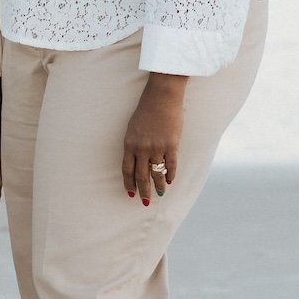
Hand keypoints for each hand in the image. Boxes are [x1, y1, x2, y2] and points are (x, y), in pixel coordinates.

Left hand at [122, 73, 186, 205]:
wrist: (161, 97)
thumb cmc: (146, 111)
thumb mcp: (133, 128)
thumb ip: (133, 145)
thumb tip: (137, 161)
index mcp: (129, 144)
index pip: (127, 170)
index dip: (129, 183)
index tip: (131, 193)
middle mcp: (142, 149)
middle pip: (141, 176)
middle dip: (143, 191)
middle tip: (145, 202)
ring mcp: (157, 147)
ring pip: (157, 173)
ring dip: (159, 186)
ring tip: (160, 194)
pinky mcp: (172, 145)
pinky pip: (171, 165)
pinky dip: (171, 174)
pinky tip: (170, 180)